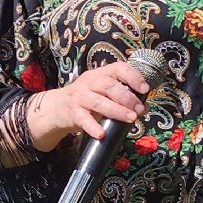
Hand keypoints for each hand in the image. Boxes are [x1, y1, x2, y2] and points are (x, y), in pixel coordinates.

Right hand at [25, 62, 149, 150]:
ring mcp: (79, 97)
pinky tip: (102, 134)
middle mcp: (89, 82)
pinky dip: (93, 127)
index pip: (118, 68)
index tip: (145, 89)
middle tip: (139, 110)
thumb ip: (123, 98)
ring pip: (98, 102)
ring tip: (131, 119)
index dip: (133, 77)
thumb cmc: (87, 99)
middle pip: (109, 85)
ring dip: (117, 111)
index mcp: (100, 74)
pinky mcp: (72, 112)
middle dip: (127, 98)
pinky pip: (84, 119)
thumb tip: (145, 107)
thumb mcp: (104, 93)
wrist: (57, 107)